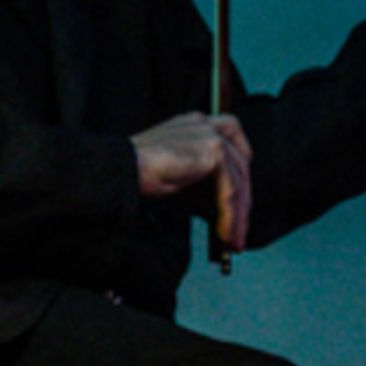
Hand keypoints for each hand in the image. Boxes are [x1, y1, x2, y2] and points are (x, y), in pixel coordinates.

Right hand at [131, 111, 252, 251]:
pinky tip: (224, 232)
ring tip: (232, 240)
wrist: (122, 170)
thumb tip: (224, 212)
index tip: (239, 209)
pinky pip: (231, 188)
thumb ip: (202, 186)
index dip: (239, 180)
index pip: (233, 148)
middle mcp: (206, 124)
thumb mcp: (179, 179)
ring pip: (239, 179)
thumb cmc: (140, 175)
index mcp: (196, 125)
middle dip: (243, 202)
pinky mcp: (213, 150)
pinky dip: (231, 214)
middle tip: (239, 232)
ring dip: (238, 215)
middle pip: (241, 164)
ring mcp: (211, 135)